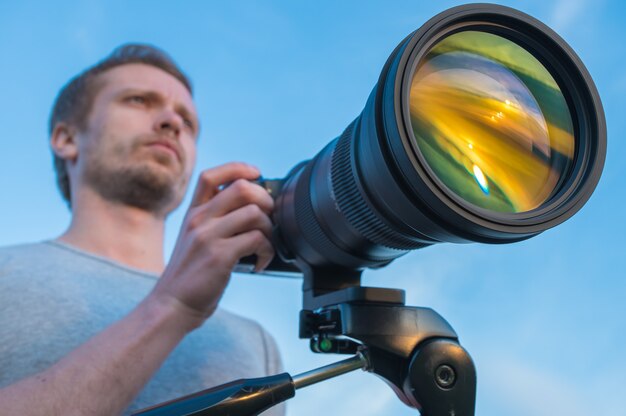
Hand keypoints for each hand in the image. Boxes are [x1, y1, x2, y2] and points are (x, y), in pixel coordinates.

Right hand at [150, 162, 274, 327]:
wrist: (171, 305)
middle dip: (265, 200)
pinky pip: (257, 239)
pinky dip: (267, 251)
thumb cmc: (189, 276)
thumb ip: (214, 222)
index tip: (256, 174)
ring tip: (264, 245)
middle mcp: (199, 220)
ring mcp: (208, 236)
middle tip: (268, 218)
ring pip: (254, 213)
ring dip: (269, 229)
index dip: (238, 168)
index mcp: (193, 213)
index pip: (212, 176)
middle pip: (242, 188)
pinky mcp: (219, 256)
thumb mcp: (193, 240)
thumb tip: (252, 210)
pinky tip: (260, 262)